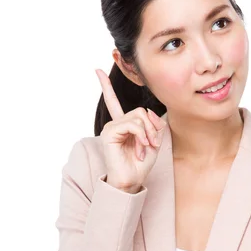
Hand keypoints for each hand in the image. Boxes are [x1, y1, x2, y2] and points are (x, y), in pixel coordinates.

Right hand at [95, 68, 166, 191]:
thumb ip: (153, 124)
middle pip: (141, 111)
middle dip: (151, 127)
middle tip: (152, 144)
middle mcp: (115, 123)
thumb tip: (149, 113)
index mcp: (123, 124)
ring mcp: (111, 127)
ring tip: (145, 148)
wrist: (131, 180)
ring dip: (148, 133)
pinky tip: (140, 148)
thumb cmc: (140, 164)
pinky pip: (133, 124)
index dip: (106, 86)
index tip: (97, 71)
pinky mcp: (110, 132)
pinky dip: (142, 136)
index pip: (113, 101)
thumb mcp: (153, 141)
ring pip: (138, 117)